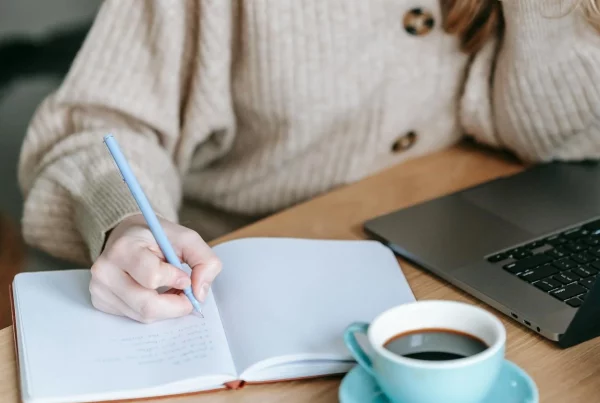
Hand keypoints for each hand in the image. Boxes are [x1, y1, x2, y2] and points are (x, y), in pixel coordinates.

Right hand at [89, 214, 221, 322]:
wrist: (128, 235)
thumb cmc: (157, 237)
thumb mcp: (187, 239)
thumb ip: (205, 261)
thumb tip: (199, 294)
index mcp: (124, 248)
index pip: (152, 277)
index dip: (175, 281)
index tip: (185, 277)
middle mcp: (105, 270)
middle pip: (147, 304)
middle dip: (175, 305)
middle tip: (187, 295)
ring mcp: (99, 288)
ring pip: (142, 315)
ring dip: (166, 308)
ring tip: (171, 290)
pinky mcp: (101, 301)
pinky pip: (134, 317)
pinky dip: (152, 310)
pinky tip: (154, 294)